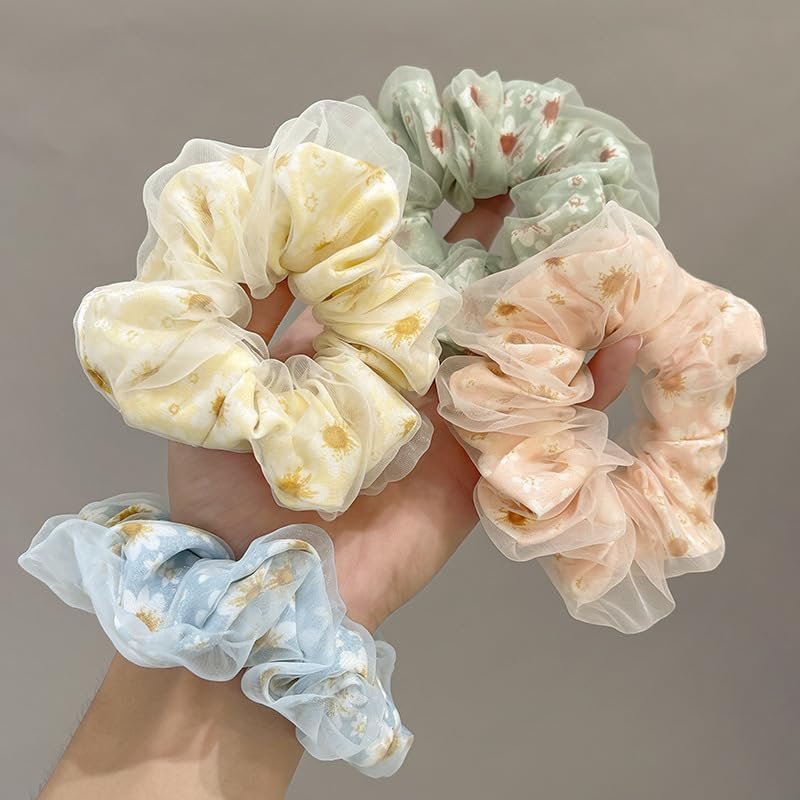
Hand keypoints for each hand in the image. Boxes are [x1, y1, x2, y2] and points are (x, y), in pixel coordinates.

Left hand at [168, 196, 640, 631]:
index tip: (465, 162)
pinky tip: (623, 344)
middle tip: (554, 186)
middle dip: (508, 247)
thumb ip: (258, 308)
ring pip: (514, 351)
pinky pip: (539, 422)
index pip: (400, 268)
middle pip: (468, 300)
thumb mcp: (223, 378)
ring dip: (557, 307)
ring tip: (605, 249)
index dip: (431, 219)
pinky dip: (585, 389)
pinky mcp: (479, 466)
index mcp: (347, 343)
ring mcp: (449, 418)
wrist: (265, 587)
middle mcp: (405, 372)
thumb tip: (278, 227)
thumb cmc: (228, 486)